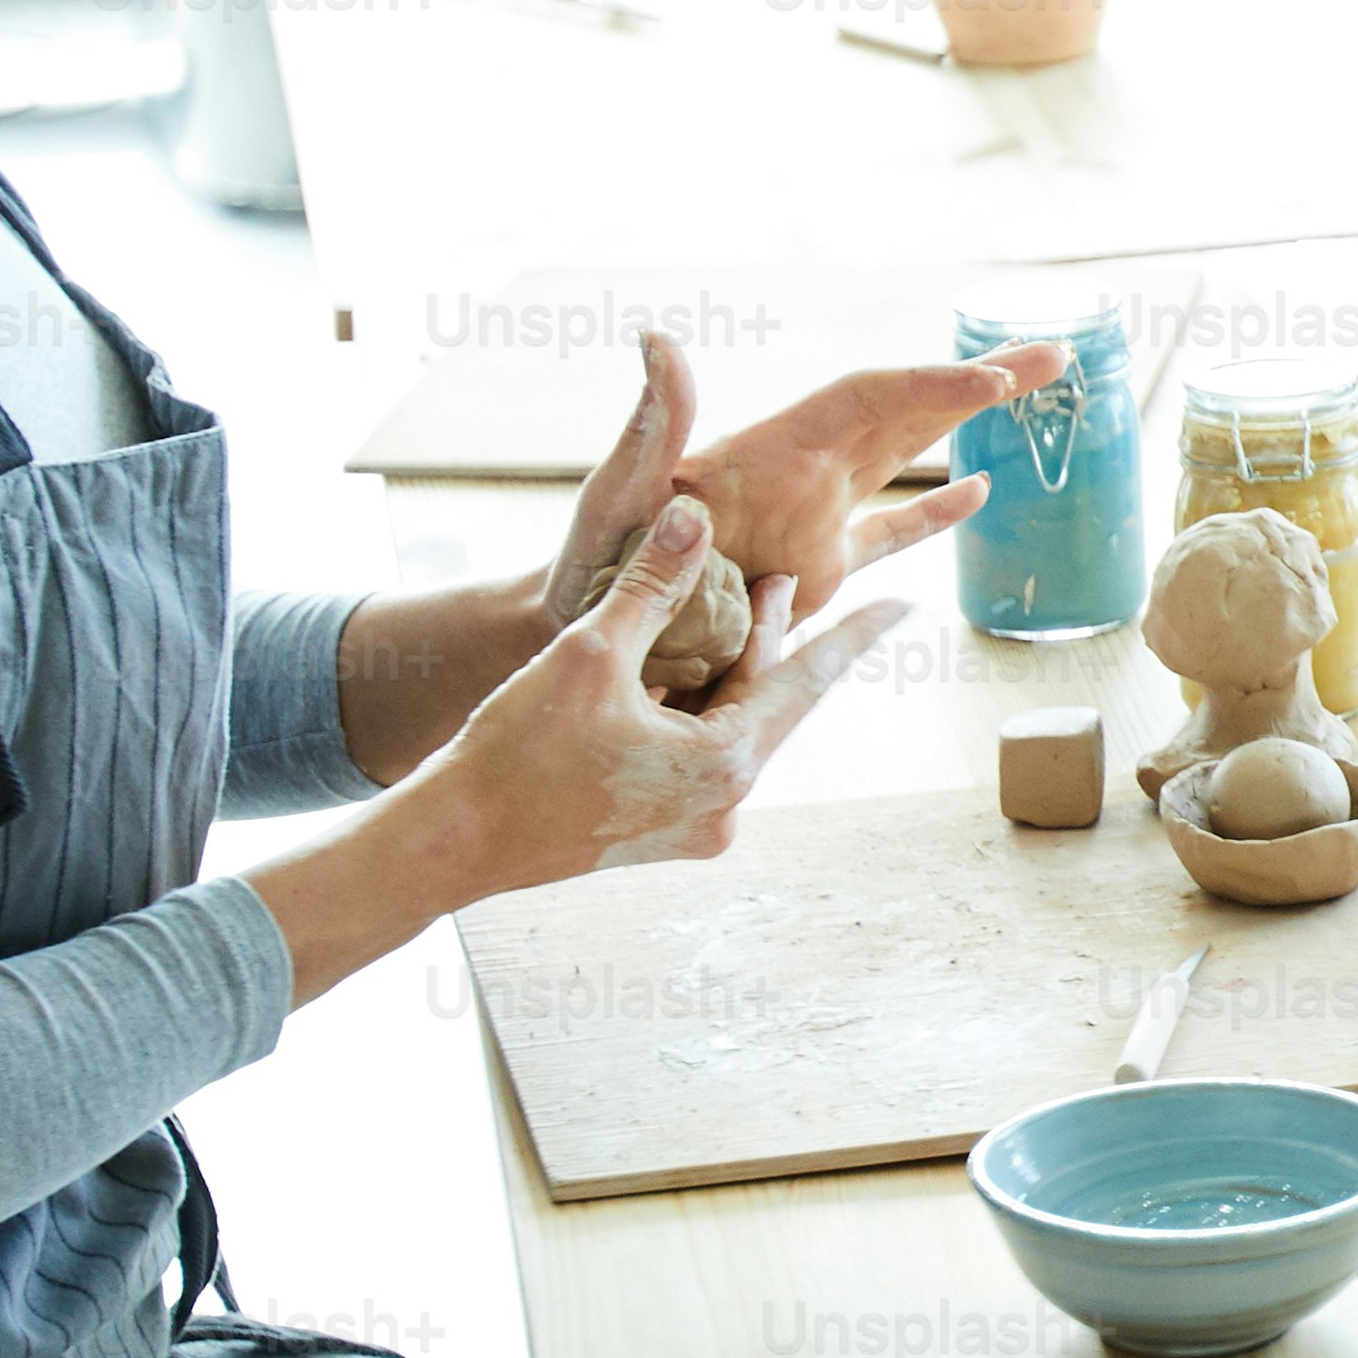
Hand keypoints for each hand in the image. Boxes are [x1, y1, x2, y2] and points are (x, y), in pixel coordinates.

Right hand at [431, 497, 909, 886]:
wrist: (453, 842)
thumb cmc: (515, 751)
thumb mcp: (590, 653)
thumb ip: (650, 584)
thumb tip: (693, 515)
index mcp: (724, 765)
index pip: (807, 681)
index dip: (854, 635)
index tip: (905, 609)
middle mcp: (724, 806)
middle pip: (766, 704)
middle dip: (774, 640)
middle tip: (783, 581)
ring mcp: (693, 827)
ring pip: (731, 730)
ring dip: (728, 674)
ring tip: (733, 611)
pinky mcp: (660, 834)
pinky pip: (698, 757)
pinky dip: (696, 711)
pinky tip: (679, 673)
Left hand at [544, 326, 1060, 630]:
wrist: (586, 625)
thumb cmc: (590, 561)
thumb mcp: (619, 492)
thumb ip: (650, 424)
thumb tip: (656, 341)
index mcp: (773, 451)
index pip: (872, 402)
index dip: (935, 387)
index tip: (997, 380)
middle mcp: (804, 472)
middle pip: (908, 410)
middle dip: (982, 382)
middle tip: (1057, 355)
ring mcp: (815, 518)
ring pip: (909, 456)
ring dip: (970, 426)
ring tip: (1042, 390)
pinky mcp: (818, 570)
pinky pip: (888, 534)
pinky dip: (932, 513)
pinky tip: (980, 494)